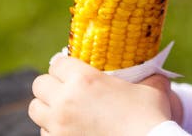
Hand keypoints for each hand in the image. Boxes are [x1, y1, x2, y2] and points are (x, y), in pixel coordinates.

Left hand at [29, 56, 172, 135]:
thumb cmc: (150, 117)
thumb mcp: (152, 88)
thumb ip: (148, 74)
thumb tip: (154, 68)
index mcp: (84, 79)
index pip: (57, 62)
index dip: (65, 65)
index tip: (72, 70)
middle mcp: (65, 101)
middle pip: (40, 84)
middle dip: (51, 85)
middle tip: (65, 90)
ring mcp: (58, 126)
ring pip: (36, 110)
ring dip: (47, 108)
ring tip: (64, 110)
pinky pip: (44, 133)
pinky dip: (53, 131)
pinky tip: (71, 130)